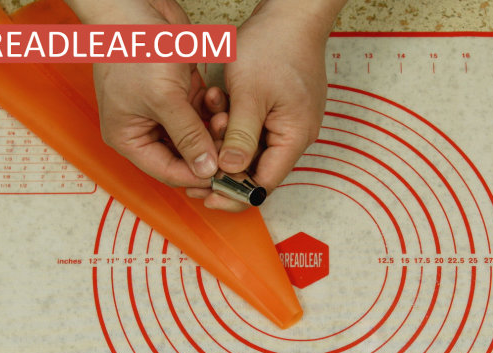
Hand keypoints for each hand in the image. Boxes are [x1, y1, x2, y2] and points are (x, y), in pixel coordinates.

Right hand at [66, 0, 226, 187]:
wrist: (135, 6)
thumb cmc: (136, 48)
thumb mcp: (164, 98)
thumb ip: (187, 136)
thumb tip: (205, 169)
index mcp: (129, 138)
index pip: (167, 172)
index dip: (196, 176)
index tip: (224, 176)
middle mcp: (145, 129)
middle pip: (183, 157)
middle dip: (208, 153)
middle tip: (232, 150)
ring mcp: (163, 112)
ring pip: (196, 137)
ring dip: (213, 132)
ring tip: (226, 121)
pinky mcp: (179, 95)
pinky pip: (201, 115)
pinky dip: (212, 112)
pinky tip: (218, 102)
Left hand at [189, 0, 345, 210]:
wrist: (293, 14)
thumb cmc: (276, 45)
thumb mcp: (249, 94)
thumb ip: (240, 137)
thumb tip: (229, 171)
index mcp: (294, 137)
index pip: (263, 184)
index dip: (233, 193)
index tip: (206, 194)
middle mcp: (297, 135)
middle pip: (258, 169)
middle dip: (225, 167)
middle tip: (195, 168)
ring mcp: (291, 122)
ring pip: (254, 148)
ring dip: (227, 141)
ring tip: (209, 121)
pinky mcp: (282, 109)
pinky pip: (256, 128)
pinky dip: (235, 125)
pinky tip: (218, 109)